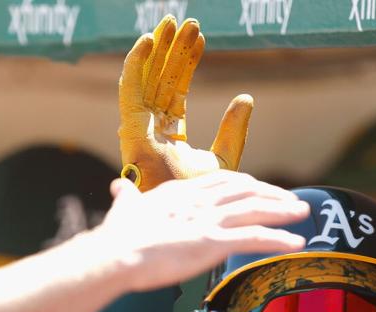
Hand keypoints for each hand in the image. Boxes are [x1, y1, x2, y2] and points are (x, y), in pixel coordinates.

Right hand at [92, 171, 306, 291]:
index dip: (247, 184)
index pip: (222, 181)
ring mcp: (208, 221)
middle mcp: (199, 202)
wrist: (115, 255)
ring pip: (256, 209)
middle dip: (272, 194)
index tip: (261, 188)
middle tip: (292, 200)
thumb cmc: (116, 239)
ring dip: (283, 210)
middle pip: (245, 190)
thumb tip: (117, 187)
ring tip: (302, 212)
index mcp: (181, 193)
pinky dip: (279, 239)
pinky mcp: (213, 242)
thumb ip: (126, 198)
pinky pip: (254, 238)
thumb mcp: (123, 210)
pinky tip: (296, 242)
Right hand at [119, 16, 251, 190]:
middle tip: (186, 23)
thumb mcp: (223, 160)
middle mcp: (151, 130)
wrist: (188, 224)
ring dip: (156, 50)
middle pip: (159, 81)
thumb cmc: (200, 204)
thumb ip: (233, 130)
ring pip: (145, 80)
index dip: (187, 64)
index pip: (176, 90)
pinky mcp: (131, 133)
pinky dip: (135, 64)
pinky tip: (147, 41)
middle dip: (172, 51)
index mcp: (169, 135)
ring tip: (169, 23)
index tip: (200, 39)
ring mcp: (139, 131)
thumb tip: (246, 98)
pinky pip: (129, 90)